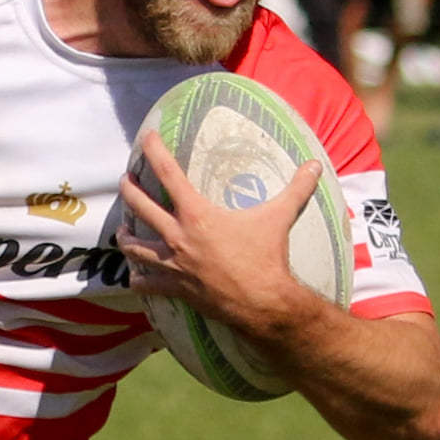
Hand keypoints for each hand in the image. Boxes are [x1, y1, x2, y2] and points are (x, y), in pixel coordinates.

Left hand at [117, 131, 324, 338]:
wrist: (262, 301)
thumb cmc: (267, 257)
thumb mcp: (280, 217)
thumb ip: (297, 188)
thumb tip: (316, 164)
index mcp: (198, 214)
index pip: (168, 173)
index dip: (154, 151)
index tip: (146, 137)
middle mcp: (178, 237)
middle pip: (141, 206)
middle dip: (130, 190)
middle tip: (126, 180)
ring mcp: (174, 264)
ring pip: (136, 248)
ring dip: (126, 237)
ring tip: (122, 231)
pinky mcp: (176, 288)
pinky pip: (147, 284)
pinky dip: (138, 281)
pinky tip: (133, 278)